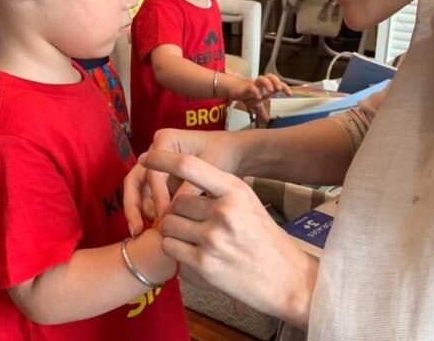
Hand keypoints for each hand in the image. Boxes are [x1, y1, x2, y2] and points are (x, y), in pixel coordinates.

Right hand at [124, 128, 238, 236]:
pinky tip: (158, 229)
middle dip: (133, 207)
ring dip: (139, 211)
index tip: (165, 216)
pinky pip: (149, 196)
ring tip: (146, 232)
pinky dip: (150, 211)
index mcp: (165, 140)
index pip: (153, 173)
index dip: (157, 196)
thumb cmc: (223, 154)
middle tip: (136, 231)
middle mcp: (156, 151)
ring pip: (139, 191)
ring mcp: (157, 165)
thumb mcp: (210, 168)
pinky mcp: (161, 178)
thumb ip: (190, 187)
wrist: (233, 151)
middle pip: (135, 180)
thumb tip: (171, 210)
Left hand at [140, 149, 317, 327]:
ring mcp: (212, 240)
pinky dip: (176, 251)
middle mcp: (223, 212)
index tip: (147, 156)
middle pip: (174, 202)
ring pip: (167, 225)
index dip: (162, 159)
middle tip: (191, 223)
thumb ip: (217, 189)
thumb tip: (180, 176)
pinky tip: (194, 255)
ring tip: (192, 239)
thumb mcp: (247, 201)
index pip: (189, 166)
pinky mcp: (203, 265)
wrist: (286, 279)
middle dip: (175, 212)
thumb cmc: (263, 237)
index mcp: (235, 191)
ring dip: (173, 232)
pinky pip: (170, 249)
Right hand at [226, 73, 290, 122]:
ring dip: (267, 83)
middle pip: (270, 77)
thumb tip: (266, 120)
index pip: (277, 83)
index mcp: (265, 86)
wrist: (232, 89)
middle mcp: (260, 83)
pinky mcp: (245, 87)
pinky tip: (258, 97)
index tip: (289, 94)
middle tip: (279, 89)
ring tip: (271, 91)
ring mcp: (253, 84)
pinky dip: (255, 91)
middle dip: (276, 82)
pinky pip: (251, 87)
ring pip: (262, 78)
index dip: (284, 87)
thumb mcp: (255, 104)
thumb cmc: (245, 93)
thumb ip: (261, 111)